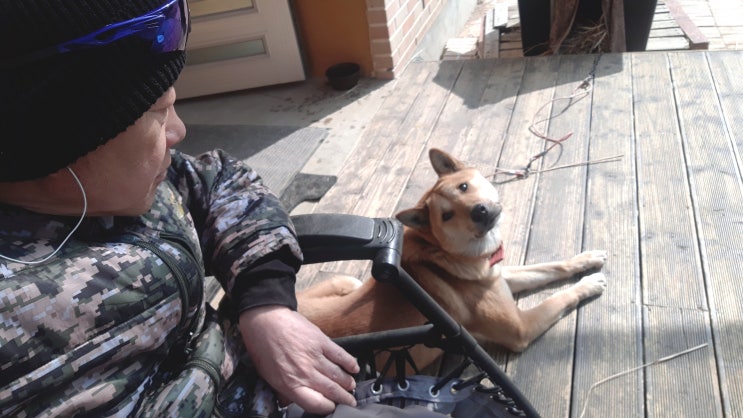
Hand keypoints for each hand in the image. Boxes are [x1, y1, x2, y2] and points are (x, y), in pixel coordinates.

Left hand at [238, 305, 359, 414]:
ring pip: (339, 375)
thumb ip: (285, 391)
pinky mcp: (321, 341)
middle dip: (344, 399)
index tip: (332, 406)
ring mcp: (315, 357)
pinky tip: (354, 368)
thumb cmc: (263, 349)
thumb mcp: (269, 377)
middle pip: (332, 391)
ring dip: (348, 383)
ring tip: (351, 386)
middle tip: (350, 401)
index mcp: (291, 384)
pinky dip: (350, 363)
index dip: (328, 408)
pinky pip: (340, 355)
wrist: (265, 321)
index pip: (317, 405)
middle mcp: (305, 373)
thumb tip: (295, 401)